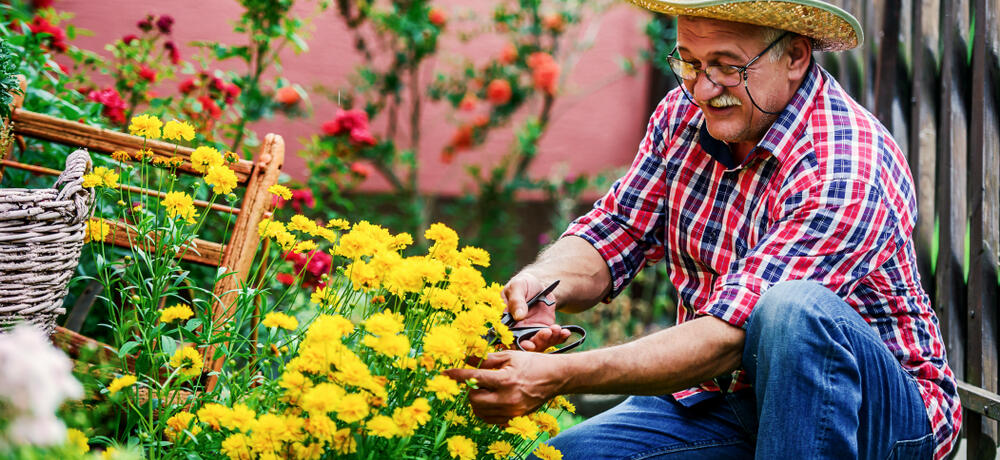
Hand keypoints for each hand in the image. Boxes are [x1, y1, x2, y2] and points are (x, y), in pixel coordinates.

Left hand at [444, 351, 562, 424]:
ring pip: (480, 411)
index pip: (473, 378)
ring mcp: (511, 412)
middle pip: (473, 399)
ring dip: (476, 400)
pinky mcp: (514, 419)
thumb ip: (486, 359)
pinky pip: (490, 419)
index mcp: (505, 379)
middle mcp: (507, 399)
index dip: (456, 375)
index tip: (444, 373)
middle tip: (473, 380)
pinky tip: (490, 399)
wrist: (556, 378)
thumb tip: (466, 357)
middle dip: (469, 389)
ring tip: (482, 389)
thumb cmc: (533, 363)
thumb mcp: (509, 356)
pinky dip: (485, 410)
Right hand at [503, 273, 570, 351]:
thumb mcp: (517, 286)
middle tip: (546, 334)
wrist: (538, 284)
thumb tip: (518, 316)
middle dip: (537, 343)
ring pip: (541, 343)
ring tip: (556, 328)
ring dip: (550, 339)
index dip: (518, 345)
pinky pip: (552, 338)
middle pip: (526, 345)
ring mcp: (533, 332)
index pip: (509, 339)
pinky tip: (565, 332)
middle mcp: (518, 331)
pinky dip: (559, 337)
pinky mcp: (545, 330)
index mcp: (507, 322)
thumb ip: (516, 300)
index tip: (528, 344)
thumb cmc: (522, 284)